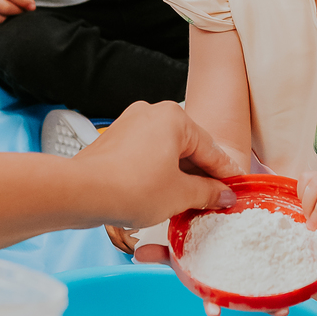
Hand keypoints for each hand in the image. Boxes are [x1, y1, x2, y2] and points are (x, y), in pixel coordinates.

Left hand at [76, 101, 237, 227]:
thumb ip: (208, 192)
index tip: (235, 190)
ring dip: (177, 175)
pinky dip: (157, 172)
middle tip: (213, 200)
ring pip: (165, 152)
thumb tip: (224, 195)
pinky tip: (161, 194)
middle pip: (188, 148)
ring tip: (187, 202)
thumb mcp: (181, 194)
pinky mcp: (115, 140)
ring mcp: (130, 124)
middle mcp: (151, 113)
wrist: (81, 193)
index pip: (210, 149)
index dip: (225, 175)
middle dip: (200, 175)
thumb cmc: (130, 188)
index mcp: (174, 117)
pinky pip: (146, 155)